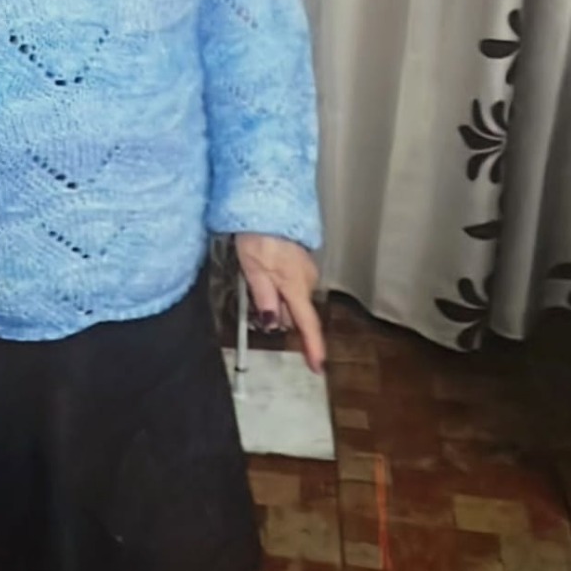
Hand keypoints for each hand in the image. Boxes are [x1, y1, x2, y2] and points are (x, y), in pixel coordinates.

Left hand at [234, 234, 325, 374]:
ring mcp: (307, 270)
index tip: (317, 366)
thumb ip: (263, 298)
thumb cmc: (259, 235)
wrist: (269, 204)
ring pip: (292, 297)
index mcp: (296, 286)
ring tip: (255, 276)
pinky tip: (264, 270)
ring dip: (276, 296)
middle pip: (295, 312)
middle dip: (277, 313)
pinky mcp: (302, 262)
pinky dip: (278, 284)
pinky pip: (291, 283)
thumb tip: (271, 323)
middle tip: (254, 296)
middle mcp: (307, 280)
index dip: (312, 347)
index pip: (307, 323)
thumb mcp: (253, 270)